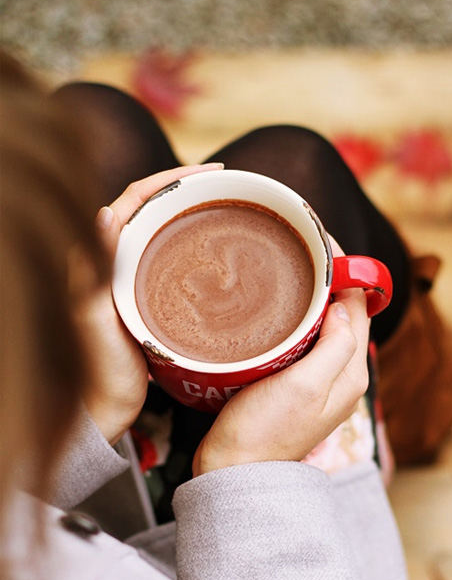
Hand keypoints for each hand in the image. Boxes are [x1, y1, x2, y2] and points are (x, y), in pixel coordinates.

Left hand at [77, 163, 223, 444]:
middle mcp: (113, 257)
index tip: (211, 173)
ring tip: (227, 205)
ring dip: (193, 211)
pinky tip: (217, 248)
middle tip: (227, 184)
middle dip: (188, 188)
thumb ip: (96, 271)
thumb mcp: (96, 318)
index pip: (135, 198)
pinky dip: (195, 241)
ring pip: (165, 227)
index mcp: (97, 255)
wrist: (107, 406)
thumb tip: (102, 214)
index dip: (171, 177)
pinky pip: (172, 253)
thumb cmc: (101, 369)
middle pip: (154, 205)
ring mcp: (133, 274)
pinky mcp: (149, 293)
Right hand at [193, 239, 370, 475]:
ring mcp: (318, 381)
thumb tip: (344, 304)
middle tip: (303, 248)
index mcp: (351, 373)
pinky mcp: (294, 384)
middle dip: (330, 280)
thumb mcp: (305, 385)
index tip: (323, 244)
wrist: (233, 469)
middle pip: (344, 314)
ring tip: (291, 268)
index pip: (360, 309)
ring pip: (324, 325)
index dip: (347, 274)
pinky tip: (277, 307)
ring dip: (313, 298)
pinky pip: (304, 341)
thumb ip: (335, 345)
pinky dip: (297, 319)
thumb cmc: (266, 430)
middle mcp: (341, 376)